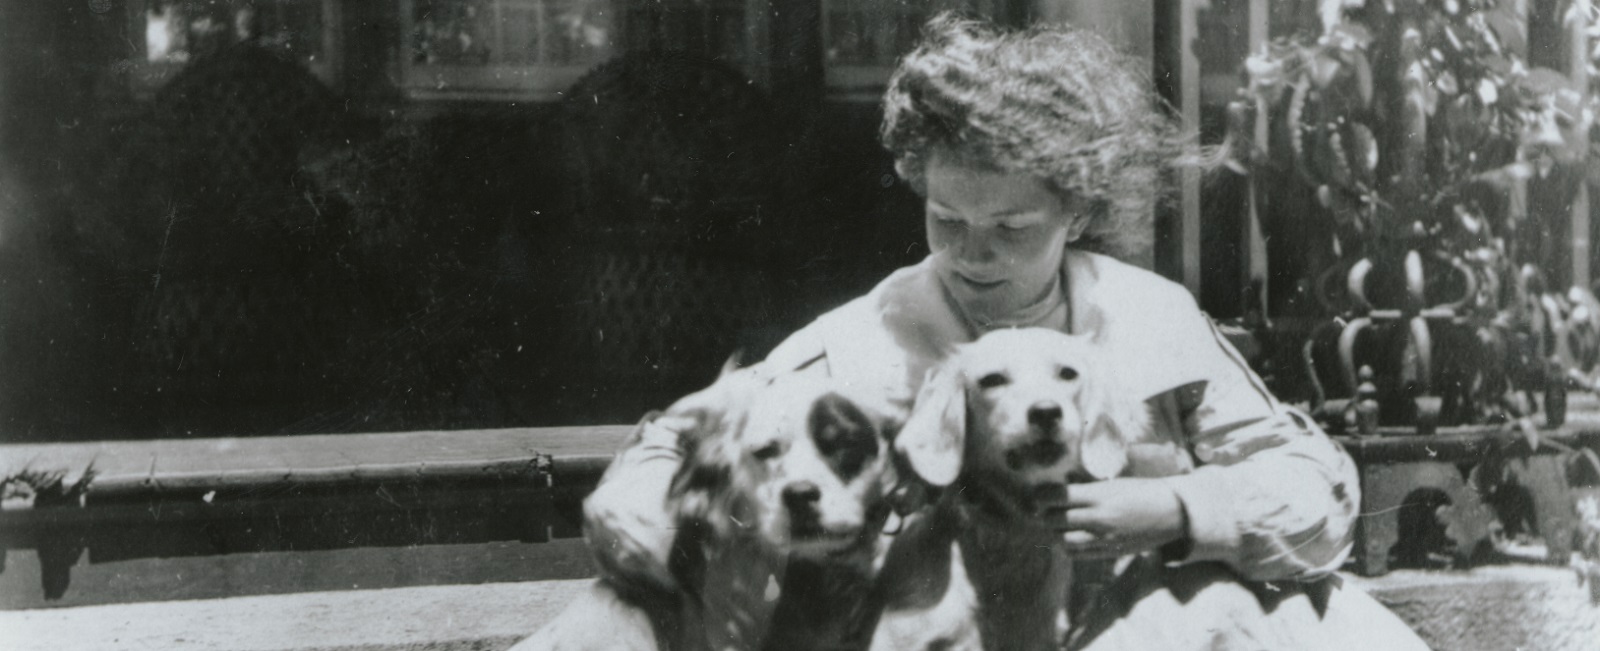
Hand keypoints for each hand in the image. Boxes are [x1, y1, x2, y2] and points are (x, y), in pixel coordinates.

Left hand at [1036, 478, 1186, 558]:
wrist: (1172, 514)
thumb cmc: (1142, 491)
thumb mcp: (1113, 483)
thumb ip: (1086, 489)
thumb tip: (1057, 490)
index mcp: (1100, 495)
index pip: (1058, 497)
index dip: (1041, 497)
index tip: (1036, 496)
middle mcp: (1100, 518)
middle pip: (1055, 520)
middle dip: (1044, 515)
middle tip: (1041, 510)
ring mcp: (1105, 538)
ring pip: (1063, 540)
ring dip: (1055, 533)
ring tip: (1055, 525)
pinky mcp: (1110, 552)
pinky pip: (1078, 554)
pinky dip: (1068, 547)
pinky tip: (1069, 538)